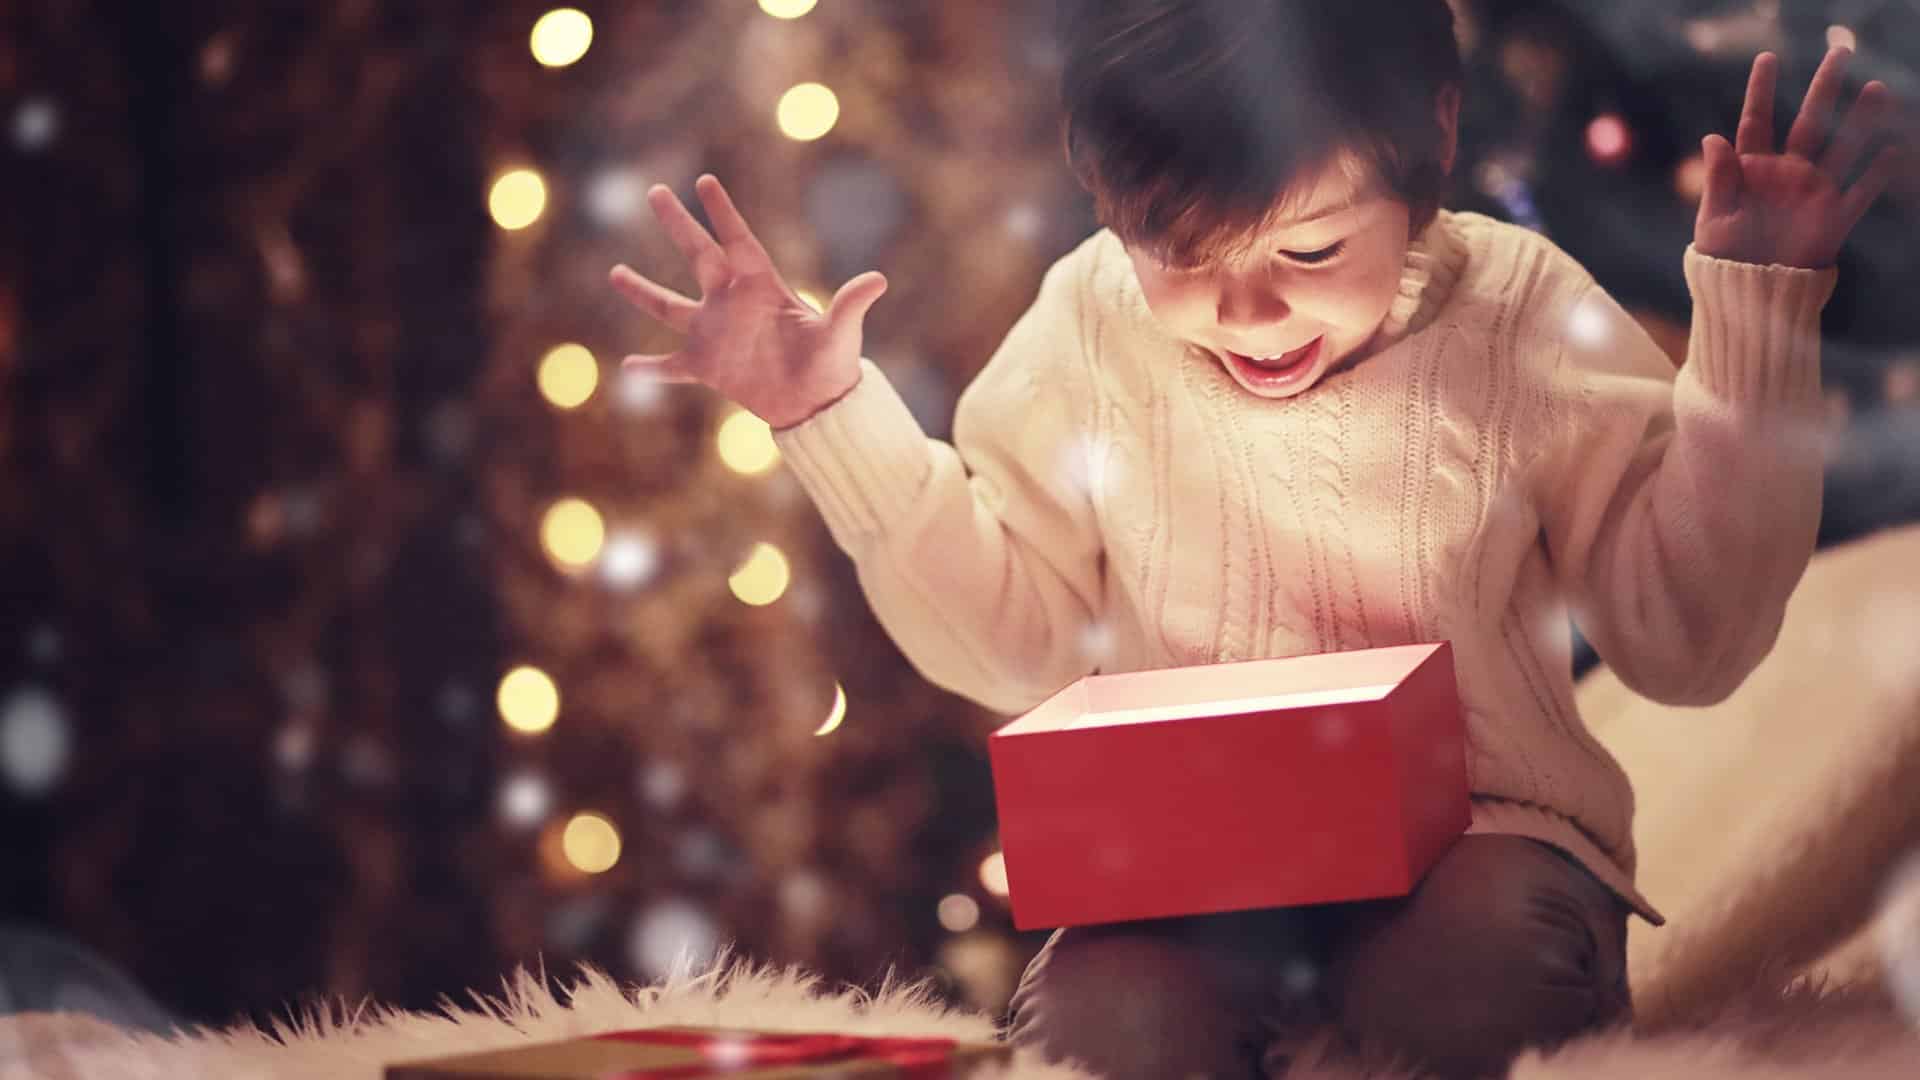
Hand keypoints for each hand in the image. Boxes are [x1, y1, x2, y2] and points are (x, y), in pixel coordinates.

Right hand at [609, 175, 887, 429]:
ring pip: (670, 307)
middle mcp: (732, 303)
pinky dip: (650, 369)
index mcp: (762, 287)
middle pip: (699, 256)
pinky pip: (672, 367)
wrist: (818, 405)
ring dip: (643, 292)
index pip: (738, 241)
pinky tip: (627, 366)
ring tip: (614, 272)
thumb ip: (850, 305)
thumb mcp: (841, 333)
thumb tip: (878, 280)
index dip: (722, 212)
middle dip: (678, 225)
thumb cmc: (833, 364)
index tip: (705, 181)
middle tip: (656, 191)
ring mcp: (716, 334)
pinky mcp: (708, 367)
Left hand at [1695, 48, 1901, 269]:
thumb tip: (1713, 138)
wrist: (1748, 296)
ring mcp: (1813, 194)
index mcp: (1752, 172)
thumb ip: (1718, 180)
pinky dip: (1875, 175)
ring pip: (1843, 148)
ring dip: (1861, 120)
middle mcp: (1787, 175)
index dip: (1761, 91)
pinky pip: (1860, 193)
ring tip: (1878, 89)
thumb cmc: (1723, 259)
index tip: (1768, 58)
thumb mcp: (1714, 220)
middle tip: (1840, 52)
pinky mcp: (1832, 219)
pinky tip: (1891, 151)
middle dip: (1824, 89)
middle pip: (1810, 123)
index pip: (1757, 122)